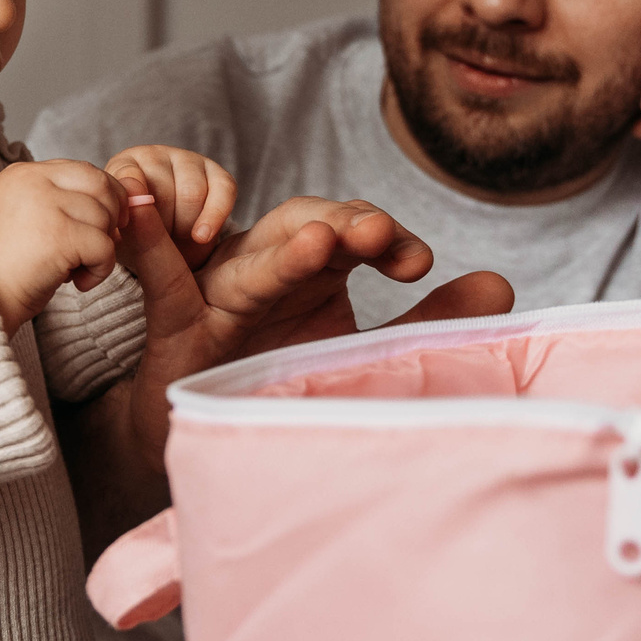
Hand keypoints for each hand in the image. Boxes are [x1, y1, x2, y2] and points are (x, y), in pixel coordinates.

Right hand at [0, 159, 129, 333]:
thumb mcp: (22, 221)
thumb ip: (59, 203)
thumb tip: (123, 202)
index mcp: (22, 174)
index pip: (82, 171)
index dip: (101, 200)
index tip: (98, 229)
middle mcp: (33, 180)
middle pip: (102, 184)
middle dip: (111, 218)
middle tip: (95, 249)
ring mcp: (45, 205)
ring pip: (106, 217)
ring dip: (102, 249)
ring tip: (75, 271)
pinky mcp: (59, 235)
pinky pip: (105, 246)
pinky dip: (101, 270)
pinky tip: (77, 284)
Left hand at [104, 144, 235, 267]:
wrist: (162, 249)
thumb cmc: (135, 239)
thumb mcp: (118, 237)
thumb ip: (118, 224)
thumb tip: (126, 214)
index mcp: (123, 167)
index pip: (129, 179)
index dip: (135, 212)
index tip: (134, 232)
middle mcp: (155, 156)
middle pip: (163, 191)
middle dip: (162, 227)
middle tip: (156, 244)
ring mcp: (188, 161)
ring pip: (192, 194)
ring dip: (185, 227)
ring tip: (174, 241)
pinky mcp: (218, 175)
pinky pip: (223, 190)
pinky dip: (213, 217)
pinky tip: (201, 236)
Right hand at [111, 193, 516, 470]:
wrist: (204, 438)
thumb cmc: (280, 380)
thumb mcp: (362, 355)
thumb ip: (427, 325)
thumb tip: (502, 285)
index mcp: (314, 270)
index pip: (353, 231)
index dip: (384, 236)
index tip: (418, 266)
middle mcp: (267, 268)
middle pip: (302, 225)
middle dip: (343, 225)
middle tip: (380, 236)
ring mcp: (219, 295)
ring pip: (249, 260)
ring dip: (282, 248)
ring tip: (317, 240)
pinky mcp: (175, 328)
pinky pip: (162, 280)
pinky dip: (151, 240)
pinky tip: (139, 202)